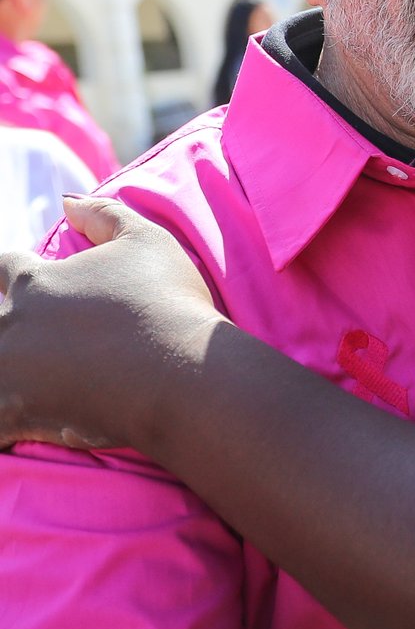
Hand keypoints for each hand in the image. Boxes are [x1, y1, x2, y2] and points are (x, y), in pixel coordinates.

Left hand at [0, 197, 219, 449]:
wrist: (183, 370)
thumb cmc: (168, 300)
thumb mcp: (147, 240)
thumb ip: (104, 214)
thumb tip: (66, 201)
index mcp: (36, 282)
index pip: (5, 266)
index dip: (9, 269)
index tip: (14, 276)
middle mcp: (12, 325)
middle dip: (1, 322)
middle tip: (17, 332)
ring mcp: (11, 373)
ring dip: (2, 370)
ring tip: (11, 375)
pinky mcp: (19, 416)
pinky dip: (2, 426)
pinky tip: (10, 427)